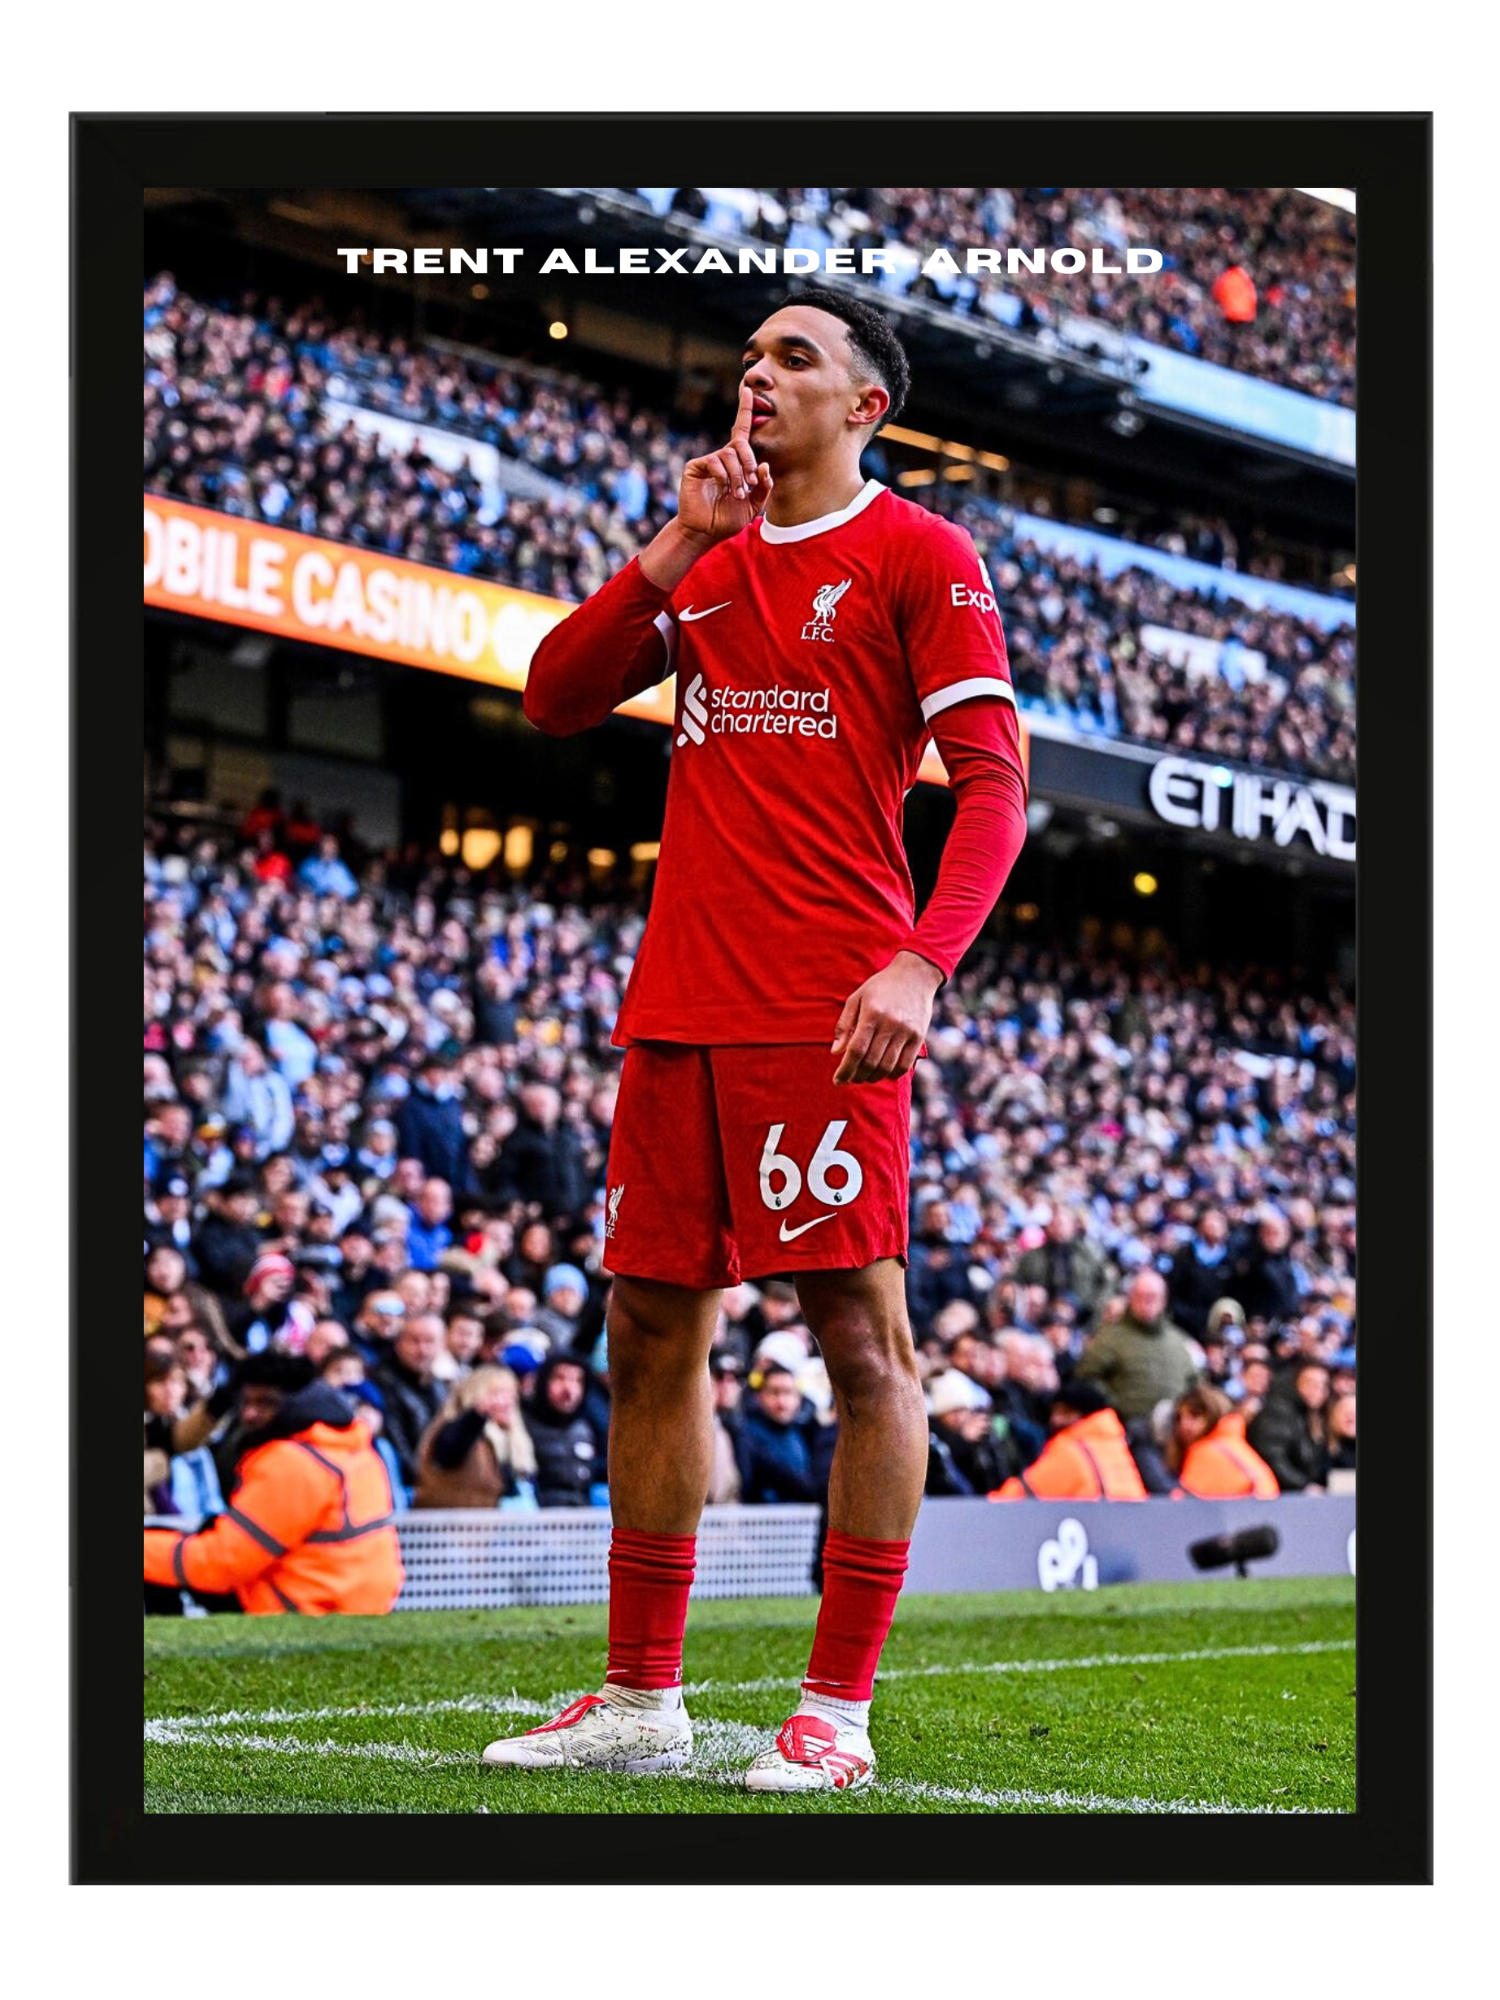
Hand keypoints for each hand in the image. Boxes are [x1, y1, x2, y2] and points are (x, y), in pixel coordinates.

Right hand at [676, 385, 772, 546]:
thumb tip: (764, 466)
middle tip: (751, 482)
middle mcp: (721, 457)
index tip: (748, 390)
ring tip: (737, 493)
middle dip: (749, 462)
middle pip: (740, 444)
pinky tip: (723, 486)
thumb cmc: (728, 519)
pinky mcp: (694, 467)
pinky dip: (723, 474)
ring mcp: (707, 461)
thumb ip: (763, 486)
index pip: (741, 432)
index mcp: (736, 463)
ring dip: (738, 475)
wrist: (705, 532)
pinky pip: (713, 461)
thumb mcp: (753, 505)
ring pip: (729, 455)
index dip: (744, 410)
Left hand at [831, 951, 941, 1084]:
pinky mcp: (919, 1037)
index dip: (845, 1069)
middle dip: (857, 1076)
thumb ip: (844, 1025)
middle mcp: (890, 1024)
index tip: (837, 1081)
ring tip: (864, 1076)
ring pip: (887, 1066)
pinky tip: (883, 1072)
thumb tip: (836, 1052)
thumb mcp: (857, 998)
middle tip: (850, 1079)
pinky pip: (905, 1065)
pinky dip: (891, 1074)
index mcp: (872, 1013)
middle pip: (871, 1061)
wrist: (915, 975)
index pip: (856, 1050)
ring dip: (873, 1077)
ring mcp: (906, 1031)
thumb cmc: (881, 987)